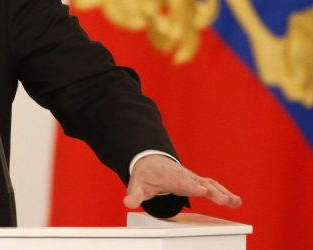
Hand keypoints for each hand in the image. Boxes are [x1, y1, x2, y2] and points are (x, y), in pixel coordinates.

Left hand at [124, 154, 241, 209]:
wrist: (151, 161)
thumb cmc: (145, 175)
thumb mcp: (136, 185)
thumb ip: (134, 194)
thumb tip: (128, 202)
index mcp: (169, 176)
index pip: (181, 181)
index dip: (191, 185)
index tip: (201, 190)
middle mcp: (183, 176)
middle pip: (199, 183)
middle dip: (211, 191)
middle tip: (223, 200)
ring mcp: (192, 178)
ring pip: (209, 184)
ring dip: (223, 192)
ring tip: (235, 202)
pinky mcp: (198, 181)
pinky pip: (213, 186)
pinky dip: (225, 192)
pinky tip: (236, 201)